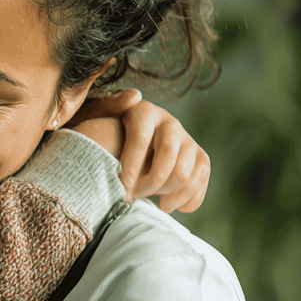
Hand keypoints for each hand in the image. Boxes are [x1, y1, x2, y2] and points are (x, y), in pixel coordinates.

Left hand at [69, 90, 209, 212]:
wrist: (124, 141)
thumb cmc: (106, 131)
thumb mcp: (100, 115)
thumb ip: (112, 105)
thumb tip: (134, 96)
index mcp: (145, 113)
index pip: (141, 139)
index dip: (130, 165)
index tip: (121, 186)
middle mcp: (170, 124)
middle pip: (167, 159)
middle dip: (148, 183)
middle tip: (131, 197)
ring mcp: (188, 140)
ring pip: (184, 174)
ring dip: (165, 194)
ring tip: (147, 201)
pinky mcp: (200, 158)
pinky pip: (199, 183)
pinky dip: (185, 200)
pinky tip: (165, 205)